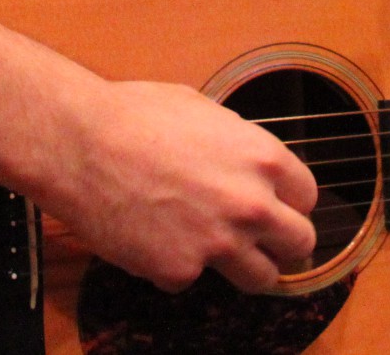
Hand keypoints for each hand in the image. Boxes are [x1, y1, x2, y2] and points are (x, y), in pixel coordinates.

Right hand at [43, 78, 318, 292]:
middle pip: (299, 243)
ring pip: (261, 278)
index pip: (307, 197)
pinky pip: (191, 279)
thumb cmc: (135, 116)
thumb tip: (243, 158)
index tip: (278, 207)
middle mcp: (251, 205)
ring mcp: (218, 244)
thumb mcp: (204, 111)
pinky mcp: (179, 272)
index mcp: (263, 159)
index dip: (290, 202)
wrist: (82, 144)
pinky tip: (152, 239)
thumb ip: (236, 144)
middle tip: (263, 241)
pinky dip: (176, 266)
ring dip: (245, 267)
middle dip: (283, 242)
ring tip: (218, 249)